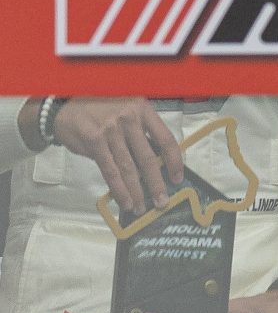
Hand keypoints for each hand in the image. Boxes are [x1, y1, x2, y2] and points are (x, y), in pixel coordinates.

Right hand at [53, 97, 182, 215]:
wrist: (66, 104)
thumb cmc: (101, 108)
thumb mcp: (127, 110)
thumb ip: (139, 133)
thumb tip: (152, 163)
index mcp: (144, 110)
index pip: (166, 139)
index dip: (174, 161)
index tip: (177, 178)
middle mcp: (130, 120)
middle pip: (148, 158)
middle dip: (156, 183)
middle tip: (162, 202)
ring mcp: (111, 132)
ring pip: (128, 168)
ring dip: (136, 191)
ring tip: (141, 207)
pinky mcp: (95, 143)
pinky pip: (110, 170)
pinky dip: (118, 188)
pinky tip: (125, 200)